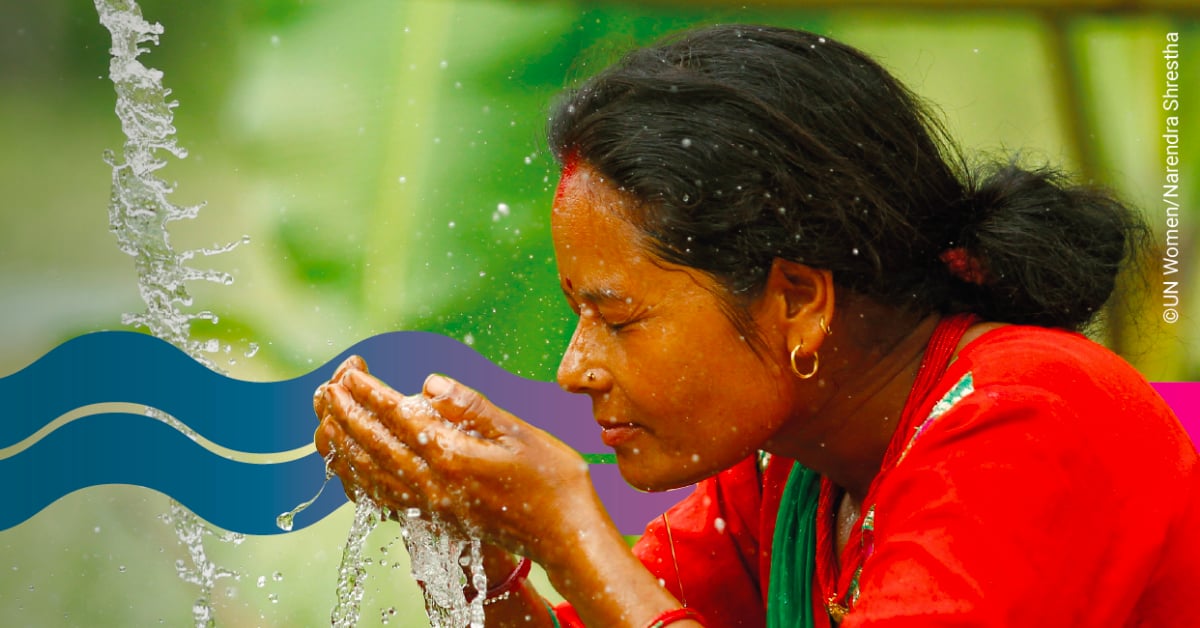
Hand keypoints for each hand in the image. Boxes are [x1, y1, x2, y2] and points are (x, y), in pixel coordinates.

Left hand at [313, 357, 596, 563]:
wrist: (565, 535)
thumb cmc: (552, 479)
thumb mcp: (519, 431)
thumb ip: (471, 406)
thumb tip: (427, 383)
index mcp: (454, 456)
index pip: (397, 417)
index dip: (369, 392)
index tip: (348, 371)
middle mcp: (434, 484)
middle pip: (373, 444)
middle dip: (344, 413)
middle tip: (324, 386)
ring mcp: (431, 505)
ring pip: (370, 474)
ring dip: (343, 443)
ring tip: (325, 418)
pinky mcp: (433, 519)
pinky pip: (381, 497)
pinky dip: (357, 478)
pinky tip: (350, 464)